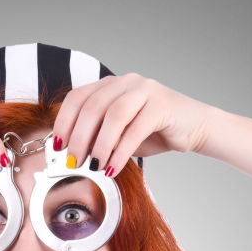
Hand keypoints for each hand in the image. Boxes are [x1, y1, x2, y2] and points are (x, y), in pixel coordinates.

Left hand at [51, 73, 216, 175]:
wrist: (193, 128)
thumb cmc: (154, 132)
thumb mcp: (118, 134)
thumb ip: (97, 136)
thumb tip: (71, 154)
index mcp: (111, 85)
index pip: (77, 98)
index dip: (63, 122)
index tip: (57, 146)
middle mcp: (126, 82)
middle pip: (92, 106)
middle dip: (79, 137)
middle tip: (74, 161)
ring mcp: (145, 90)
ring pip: (112, 116)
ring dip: (99, 144)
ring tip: (94, 166)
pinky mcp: (161, 105)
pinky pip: (134, 130)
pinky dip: (120, 153)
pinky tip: (113, 168)